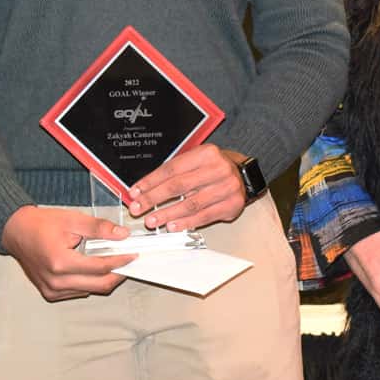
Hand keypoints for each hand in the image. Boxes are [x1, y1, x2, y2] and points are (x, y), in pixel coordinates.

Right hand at [1, 206, 135, 301]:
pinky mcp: (50, 293)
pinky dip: (89, 282)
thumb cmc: (41, 224)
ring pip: (90, 291)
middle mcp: (56, 281)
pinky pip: (78, 292)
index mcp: (61, 262)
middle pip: (99, 285)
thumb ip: (98, 228)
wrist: (16, 231)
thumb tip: (122, 235)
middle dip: (117, 274)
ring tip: (112, 262)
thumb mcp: (72, 219)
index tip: (133, 255)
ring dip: (104, 279)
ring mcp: (52, 290)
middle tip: (128, 262)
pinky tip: (92, 268)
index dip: (120, 261)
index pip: (100, 267)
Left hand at [126, 145, 246, 230]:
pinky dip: (186, 222)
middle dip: (154, 198)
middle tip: (138, 208)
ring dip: (168, 213)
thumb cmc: (212, 168)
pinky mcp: (232, 205)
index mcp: (206, 153)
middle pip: (179, 185)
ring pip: (191, 203)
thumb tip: (143, 189)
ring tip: (152, 220)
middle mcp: (218, 169)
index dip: (151, 181)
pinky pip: (204, 216)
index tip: (135, 192)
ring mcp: (227, 187)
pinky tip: (172, 225)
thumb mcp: (195, 161)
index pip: (172, 168)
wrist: (243, 175)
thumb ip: (173, 173)